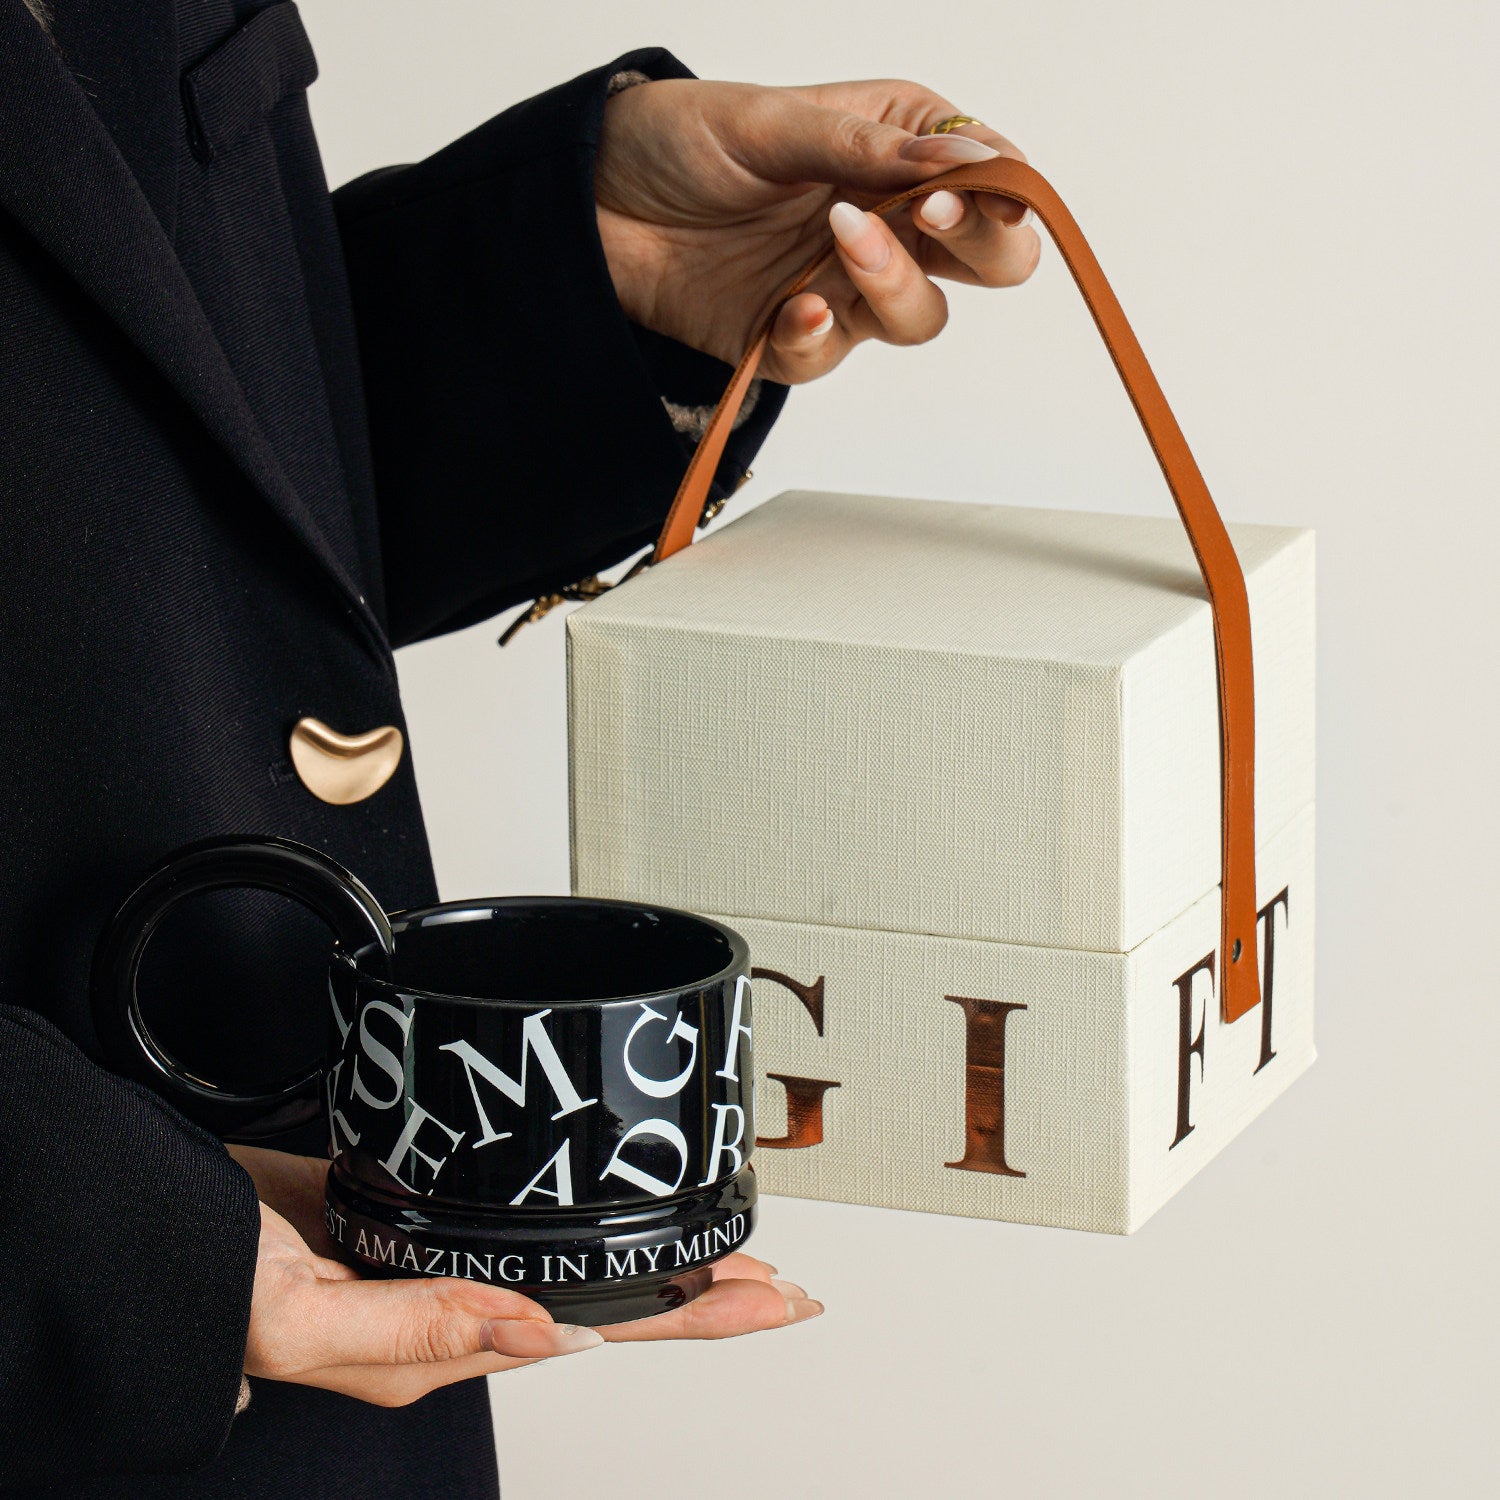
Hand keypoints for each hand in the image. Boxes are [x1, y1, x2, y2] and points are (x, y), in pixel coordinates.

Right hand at [229, 1146, 820, 1406]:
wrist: (170, 1230)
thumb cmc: (219, 1289)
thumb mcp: (307, 1317)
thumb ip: (417, 1328)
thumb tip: (539, 1332)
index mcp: (450, 1345)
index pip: (602, 1332)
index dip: (692, 1316)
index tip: (768, 1299)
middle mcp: (463, 1314)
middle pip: (611, 1304)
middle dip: (702, 1293)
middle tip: (783, 1280)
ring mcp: (449, 1266)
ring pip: (578, 1263)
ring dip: (653, 1254)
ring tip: (724, 1245)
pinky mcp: (426, 1220)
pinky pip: (525, 1224)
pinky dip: (582, 1216)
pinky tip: (606, 1206)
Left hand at [594, 76, 1041, 384]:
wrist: (591, 203)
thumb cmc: (680, 140)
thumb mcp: (774, 123)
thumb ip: (867, 150)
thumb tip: (962, 157)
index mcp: (898, 147)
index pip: (992, 177)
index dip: (997, 192)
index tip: (957, 192)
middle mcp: (887, 220)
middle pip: (987, 259)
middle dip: (978, 245)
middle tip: (927, 220)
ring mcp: (845, 285)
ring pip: (920, 316)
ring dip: (893, 285)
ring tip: (838, 241)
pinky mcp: (795, 337)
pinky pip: (830, 356)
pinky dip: (817, 336)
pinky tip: (796, 307)